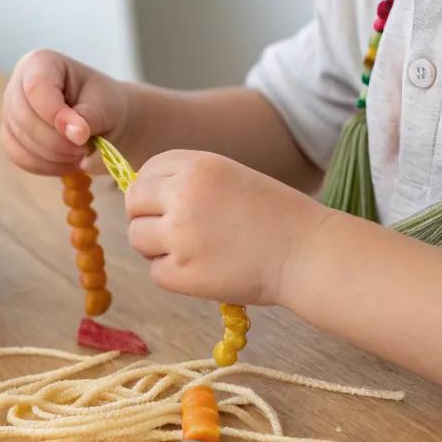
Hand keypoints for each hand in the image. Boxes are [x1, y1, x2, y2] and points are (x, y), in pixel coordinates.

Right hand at [1, 49, 128, 175]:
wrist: (105, 122)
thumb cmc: (105, 105)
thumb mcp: (106, 106)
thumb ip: (89, 116)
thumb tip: (74, 133)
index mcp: (42, 63)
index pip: (36, 88)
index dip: (55, 114)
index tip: (81, 134)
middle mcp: (19, 83)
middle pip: (24, 117)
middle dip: (56, 140)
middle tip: (84, 146)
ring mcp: (11, 111)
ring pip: (20, 140)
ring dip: (53, 155)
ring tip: (79, 152)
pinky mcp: (11, 136)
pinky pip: (19, 156)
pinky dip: (45, 166)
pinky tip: (66, 162)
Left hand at [125, 150, 327, 306]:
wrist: (306, 253)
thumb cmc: (278, 217)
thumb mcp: (232, 178)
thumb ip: (191, 183)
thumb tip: (147, 200)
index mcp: (197, 166)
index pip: (147, 171)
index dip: (153, 190)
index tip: (168, 204)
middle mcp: (182, 195)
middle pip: (134, 204)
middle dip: (147, 217)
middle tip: (175, 232)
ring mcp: (179, 235)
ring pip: (138, 238)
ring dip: (157, 247)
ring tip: (194, 251)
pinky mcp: (180, 273)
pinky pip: (156, 272)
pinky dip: (173, 275)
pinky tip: (205, 270)